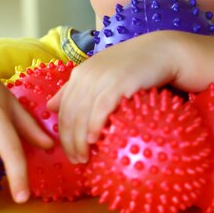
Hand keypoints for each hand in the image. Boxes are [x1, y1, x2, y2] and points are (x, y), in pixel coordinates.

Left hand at [47, 32, 178, 163]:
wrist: (162, 50)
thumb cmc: (133, 66)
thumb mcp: (101, 74)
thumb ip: (77, 88)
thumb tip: (51, 106)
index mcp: (80, 73)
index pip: (63, 109)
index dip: (63, 134)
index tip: (69, 152)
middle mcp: (87, 75)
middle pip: (70, 114)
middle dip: (70, 142)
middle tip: (77, 161)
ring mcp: (102, 78)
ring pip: (82, 115)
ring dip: (80, 141)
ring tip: (85, 158)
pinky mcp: (118, 82)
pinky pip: (101, 108)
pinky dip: (95, 126)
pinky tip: (94, 140)